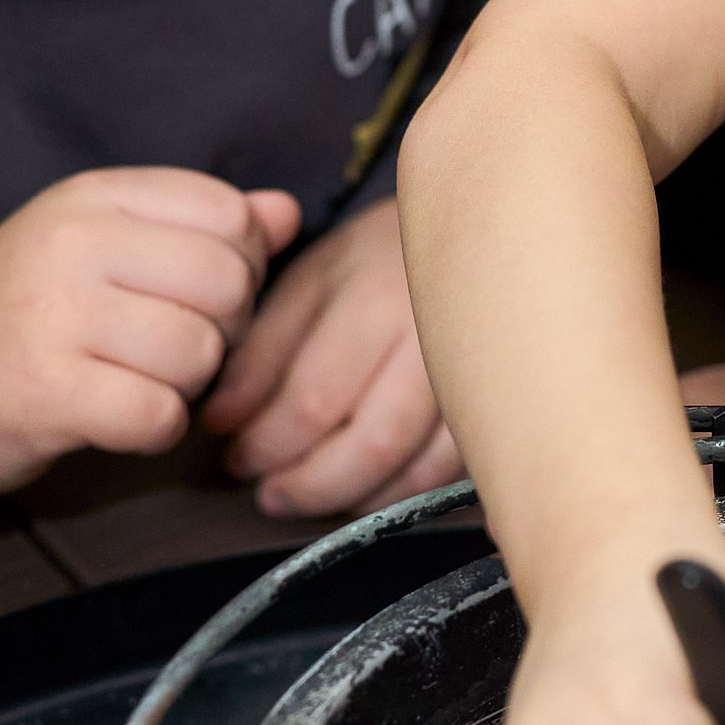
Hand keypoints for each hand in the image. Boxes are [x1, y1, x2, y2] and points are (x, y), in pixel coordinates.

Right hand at [0, 168, 301, 497]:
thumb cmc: (26, 310)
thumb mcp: (104, 244)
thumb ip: (197, 223)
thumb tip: (285, 212)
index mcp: (94, 195)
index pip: (228, 213)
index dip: (241, 264)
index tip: (198, 294)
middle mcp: (74, 241)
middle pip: (227, 284)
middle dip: (221, 331)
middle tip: (170, 348)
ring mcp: (55, 314)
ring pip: (199, 353)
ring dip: (186, 385)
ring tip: (138, 380)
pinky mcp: (46, 390)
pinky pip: (159, 414)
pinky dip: (156, 429)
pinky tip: (120, 418)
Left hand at [203, 191, 458, 518]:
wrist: (481, 226)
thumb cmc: (384, 254)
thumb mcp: (314, 278)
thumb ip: (263, 350)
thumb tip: (222, 423)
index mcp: (377, 302)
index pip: (313, 400)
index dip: (266, 444)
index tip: (236, 459)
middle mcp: (434, 342)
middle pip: (371, 445)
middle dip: (310, 486)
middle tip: (271, 495)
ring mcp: (480, 375)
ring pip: (419, 468)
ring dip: (358, 498)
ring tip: (315, 495)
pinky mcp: (502, 402)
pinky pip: (456, 469)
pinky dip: (407, 491)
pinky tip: (371, 488)